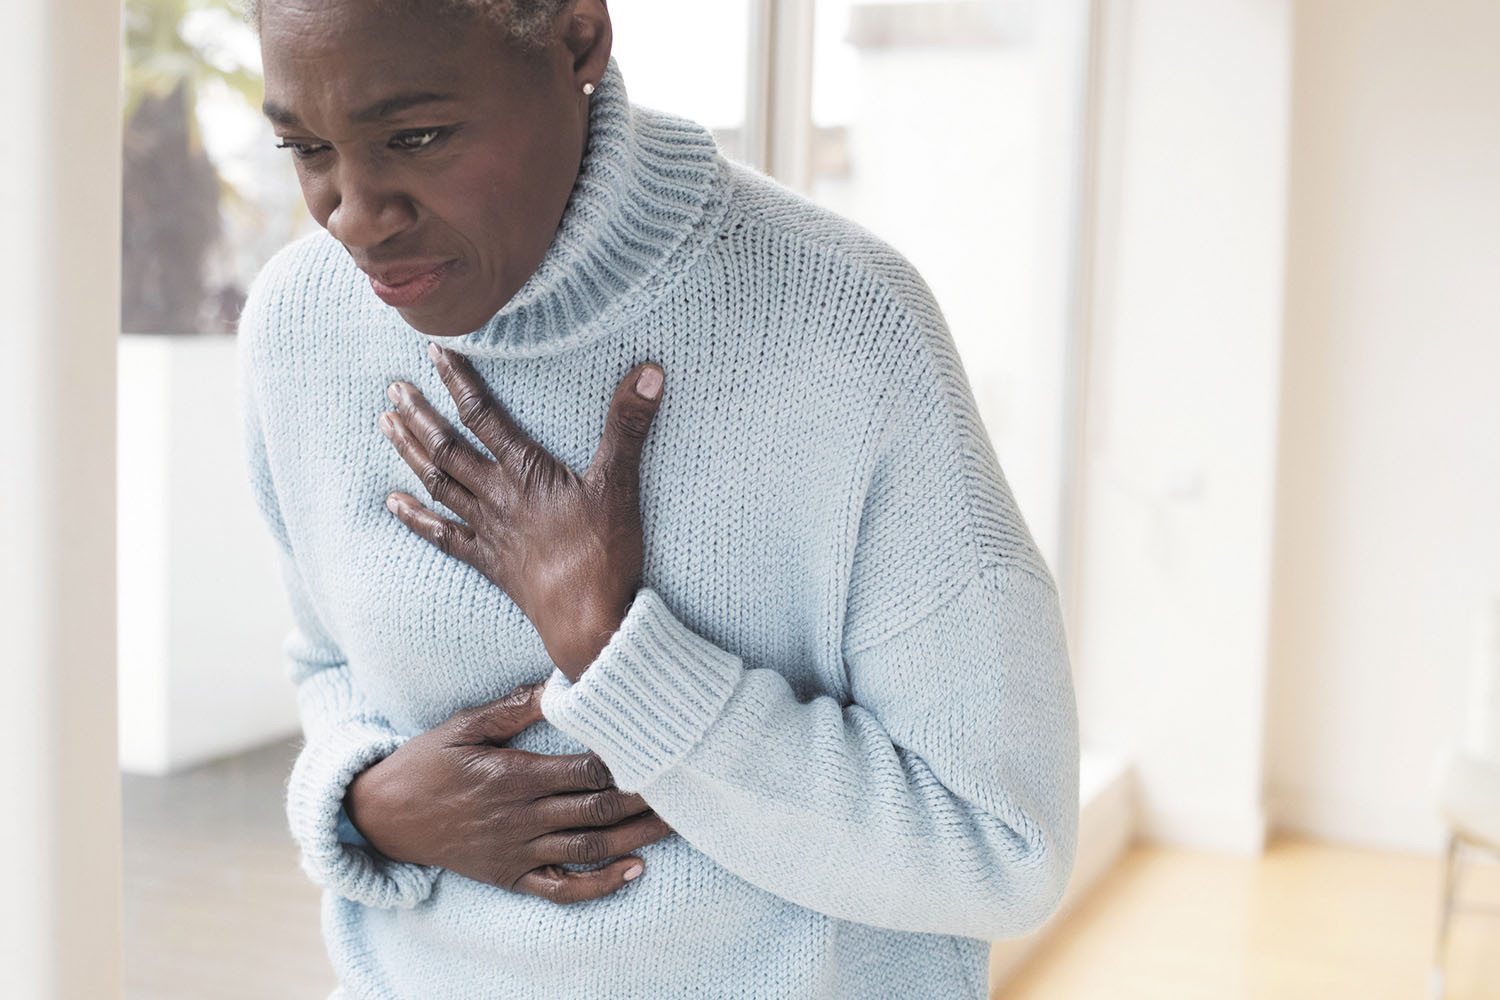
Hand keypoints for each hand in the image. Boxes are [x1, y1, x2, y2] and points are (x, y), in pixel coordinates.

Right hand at [344, 683, 675, 903]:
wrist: (382, 817)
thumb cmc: (425, 762)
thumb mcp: (463, 725)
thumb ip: (513, 707)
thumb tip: (559, 683)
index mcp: (513, 776)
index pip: (585, 769)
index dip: (625, 760)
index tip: (659, 745)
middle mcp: (521, 818)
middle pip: (597, 808)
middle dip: (645, 798)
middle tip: (688, 783)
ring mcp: (518, 852)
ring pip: (590, 848)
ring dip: (638, 837)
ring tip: (678, 823)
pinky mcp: (511, 877)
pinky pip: (563, 888)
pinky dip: (601, 885)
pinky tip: (635, 871)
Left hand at [379, 343, 663, 680]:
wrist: (588, 620)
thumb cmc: (605, 553)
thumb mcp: (621, 483)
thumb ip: (629, 424)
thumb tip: (651, 371)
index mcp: (526, 473)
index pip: (485, 416)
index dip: (458, 381)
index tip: (434, 352)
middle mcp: (498, 497)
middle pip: (448, 448)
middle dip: (420, 415)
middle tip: (393, 388)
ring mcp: (489, 531)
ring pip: (438, 484)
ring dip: (410, 453)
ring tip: (386, 425)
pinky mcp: (489, 562)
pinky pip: (442, 536)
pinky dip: (415, 518)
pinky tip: (393, 503)